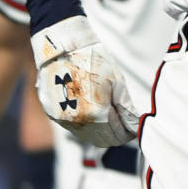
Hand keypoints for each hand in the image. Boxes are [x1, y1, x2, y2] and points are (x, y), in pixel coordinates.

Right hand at [29, 16, 137, 146]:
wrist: (62, 49)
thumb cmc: (93, 61)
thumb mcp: (117, 81)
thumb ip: (126, 107)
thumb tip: (135, 124)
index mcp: (96, 114)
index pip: (116, 135)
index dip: (127, 134)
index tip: (134, 130)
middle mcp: (77, 122)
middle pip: (101, 139)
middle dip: (115, 135)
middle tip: (125, 126)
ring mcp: (62, 119)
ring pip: (85, 135)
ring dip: (99, 131)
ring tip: (111, 118)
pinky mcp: (52, 113)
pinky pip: (72, 126)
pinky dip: (85, 124)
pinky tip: (93, 113)